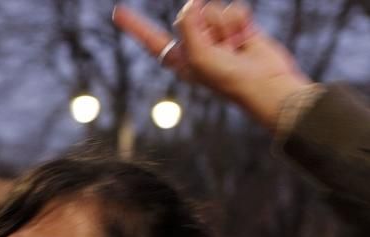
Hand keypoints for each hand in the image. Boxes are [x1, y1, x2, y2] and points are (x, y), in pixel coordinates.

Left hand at [113, 0, 312, 128]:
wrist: (264, 82)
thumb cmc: (227, 78)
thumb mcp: (198, 55)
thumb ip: (188, 25)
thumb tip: (192, 2)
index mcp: (180, 59)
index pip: (152, 40)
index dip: (135, 26)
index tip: (117, 12)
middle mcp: (196, 46)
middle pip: (189, 15)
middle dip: (204, 24)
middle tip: (218, 46)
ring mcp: (218, 35)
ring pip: (213, 9)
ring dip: (224, 24)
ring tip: (233, 44)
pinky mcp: (239, 26)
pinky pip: (234, 7)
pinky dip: (239, 18)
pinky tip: (246, 36)